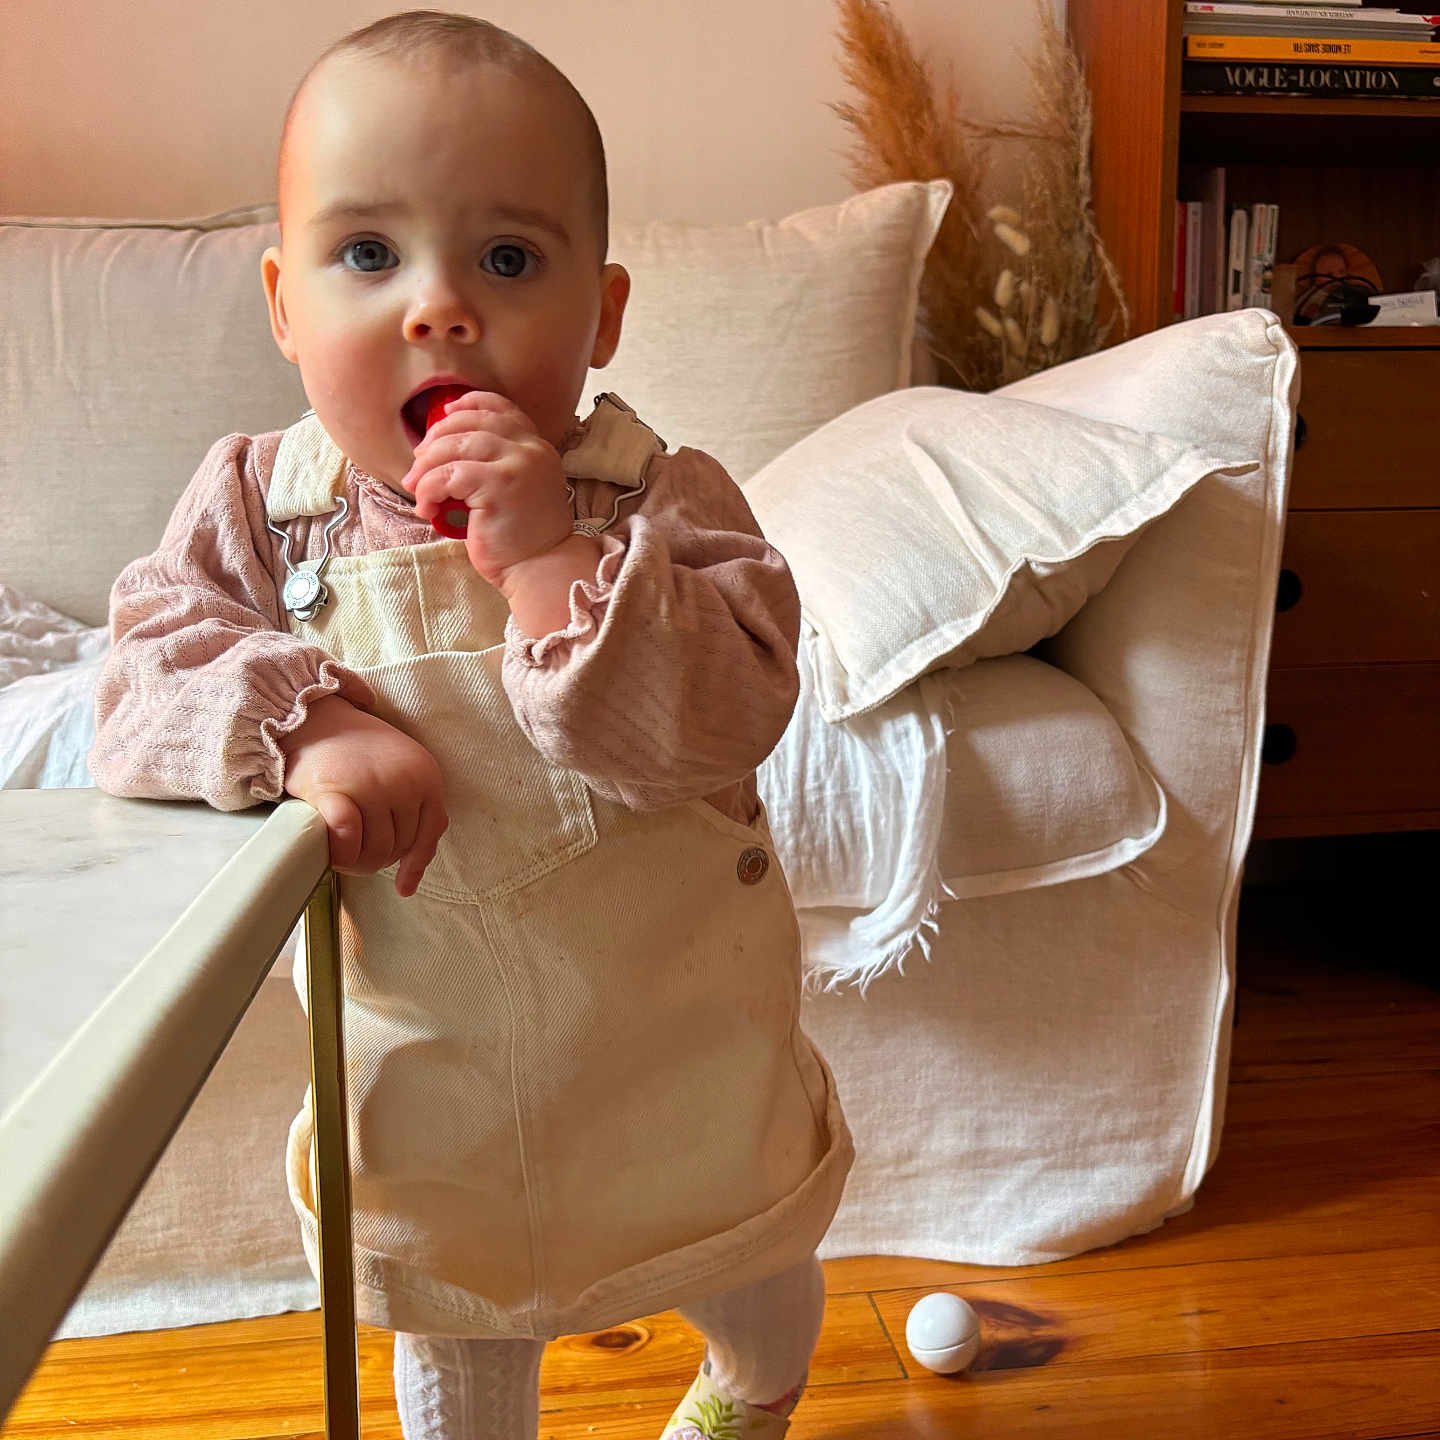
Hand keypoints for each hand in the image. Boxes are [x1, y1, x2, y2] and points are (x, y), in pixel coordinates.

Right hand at [279, 695, 448, 897]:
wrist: (312, 719)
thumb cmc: (355, 750)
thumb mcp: (400, 770)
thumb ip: (413, 809)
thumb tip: (410, 872)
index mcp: (426, 774)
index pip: (430, 832)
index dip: (415, 864)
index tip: (403, 887)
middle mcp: (405, 780)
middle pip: (399, 847)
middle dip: (376, 861)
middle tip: (354, 856)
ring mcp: (371, 785)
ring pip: (375, 850)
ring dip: (356, 862)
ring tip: (342, 854)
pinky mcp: (335, 790)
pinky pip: (347, 839)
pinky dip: (340, 854)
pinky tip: (332, 855)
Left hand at [402, 392, 572, 587]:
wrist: (541, 568)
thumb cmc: (524, 537)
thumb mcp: (520, 490)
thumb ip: (501, 465)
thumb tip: (446, 452)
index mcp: (537, 448)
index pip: (501, 408)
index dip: (469, 404)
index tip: (446, 413)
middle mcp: (531, 451)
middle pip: (472, 423)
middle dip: (437, 436)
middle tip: (418, 459)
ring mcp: (516, 466)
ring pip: (456, 446)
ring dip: (426, 464)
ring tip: (415, 486)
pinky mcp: (498, 487)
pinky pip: (448, 476)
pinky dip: (428, 490)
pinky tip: (426, 507)